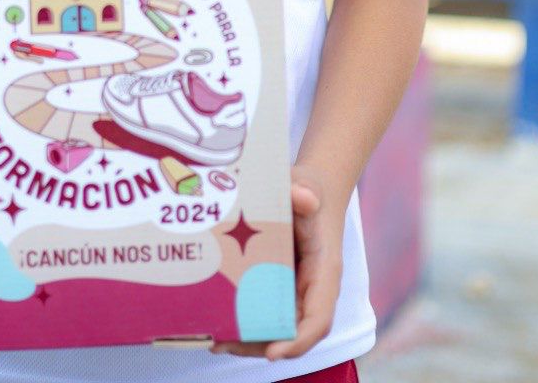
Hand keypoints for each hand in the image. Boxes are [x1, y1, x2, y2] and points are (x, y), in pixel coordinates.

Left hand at [210, 164, 343, 360]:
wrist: (308, 193)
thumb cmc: (310, 192)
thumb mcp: (308, 186)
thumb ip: (304, 189)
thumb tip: (304, 197)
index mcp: (324, 273)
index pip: (318, 319)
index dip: (298, 340)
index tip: (273, 352)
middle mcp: (308, 290)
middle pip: (290, 332)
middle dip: (258, 344)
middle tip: (224, 344)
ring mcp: (291, 291)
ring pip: (273, 326)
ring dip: (245, 338)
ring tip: (213, 340)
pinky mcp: (274, 285)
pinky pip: (260, 310)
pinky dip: (240, 319)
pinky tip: (213, 320)